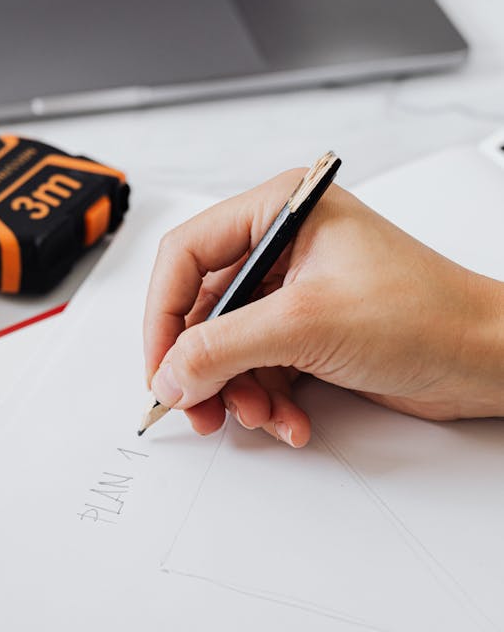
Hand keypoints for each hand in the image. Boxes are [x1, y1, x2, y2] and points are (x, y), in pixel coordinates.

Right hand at [143, 171, 503, 445]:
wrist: (487, 360)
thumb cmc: (426, 315)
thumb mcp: (306, 324)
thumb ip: (223, 347)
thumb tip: (168, 374)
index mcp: (281, 211)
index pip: (187, 256)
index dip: (164, 316)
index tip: (160, 368)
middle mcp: (284, 246)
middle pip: (204, 309)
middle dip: (203, 367)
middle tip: (200, 409)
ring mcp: (297, 292)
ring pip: (229, 347)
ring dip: (238, 392)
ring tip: (263, 416)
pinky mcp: (311, 332)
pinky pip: (261, 369)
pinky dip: (268, 401)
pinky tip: (292, 420)